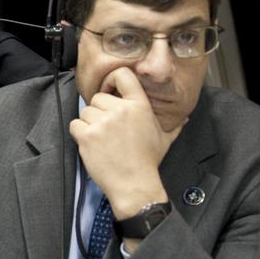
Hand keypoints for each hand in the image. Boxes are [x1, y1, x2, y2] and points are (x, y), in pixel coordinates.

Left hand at [69, 67, 182, 215]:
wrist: (134, 184)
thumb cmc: (148, 161)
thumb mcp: (164, 138)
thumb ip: (174, 125)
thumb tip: (184, 118)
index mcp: (139, 105)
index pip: (122, 74)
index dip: (111, 79)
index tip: (110, 90)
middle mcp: (120, 110)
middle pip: (98, 97)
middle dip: (100, 110)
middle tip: (108, 128)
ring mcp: (102, 122)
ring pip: (85, 111)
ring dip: (89, 123)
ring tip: (102, 138)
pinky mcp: (87, 135)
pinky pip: (75, 124)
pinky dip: (79, 132)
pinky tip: (91, 143)